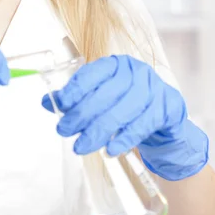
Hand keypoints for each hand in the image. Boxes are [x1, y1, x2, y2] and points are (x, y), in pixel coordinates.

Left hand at [42, 55, 208, 180]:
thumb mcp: (102, 99)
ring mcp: (154, 89)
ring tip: (81, 146)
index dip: (75, 88)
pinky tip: (110, 150)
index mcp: (117, 65)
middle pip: (106, 94)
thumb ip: (76, 99)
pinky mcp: (167, 108)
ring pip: (122, 111)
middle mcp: (136, 72)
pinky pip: (142, 125)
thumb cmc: (127, 106)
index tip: (60, 104)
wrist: (165, 120)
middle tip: (64, 130)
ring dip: (99, 131)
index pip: (93, 73)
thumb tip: (47, 102)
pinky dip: (124, 139)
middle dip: (82, 114)